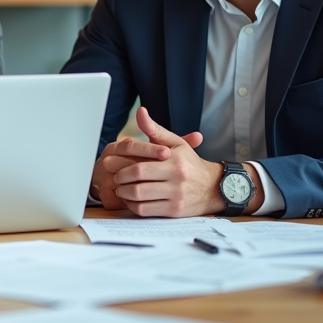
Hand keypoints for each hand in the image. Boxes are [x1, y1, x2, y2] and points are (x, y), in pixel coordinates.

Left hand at [97, 106, 223, 216]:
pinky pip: (146, 210)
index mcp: (173, 160)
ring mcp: (176, 196)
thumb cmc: (189, 163)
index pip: (138, 163)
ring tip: (120, 188)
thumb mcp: (175, 143)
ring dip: (124, 193)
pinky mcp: (175, 211)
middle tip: (113, 177)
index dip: (120, 164)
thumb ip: (154, 129)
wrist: (213, 187)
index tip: (109, 162)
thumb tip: (140, 112)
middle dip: (120, 179)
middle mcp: (176, 178)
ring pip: (139, 197)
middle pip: (136, 181)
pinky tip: (131, 200)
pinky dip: (133, 205)